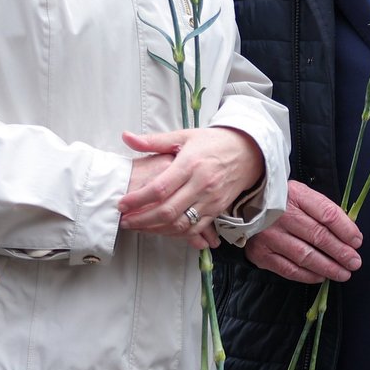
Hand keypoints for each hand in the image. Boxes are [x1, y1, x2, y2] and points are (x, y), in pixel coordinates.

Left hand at [117, 128, 265, 249]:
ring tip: (139, 227)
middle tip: (125, 221)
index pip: (159, 188)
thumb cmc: (212, 143)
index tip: (121, 204)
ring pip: (180, 224)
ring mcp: (211, 200)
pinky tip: (161, 230)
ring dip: (156, 229)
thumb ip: (153, 140)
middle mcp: (201, 184)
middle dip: (142, 220)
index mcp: (190, 164)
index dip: (138, 199)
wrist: (247, 152)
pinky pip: (195, 229)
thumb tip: (126, 137)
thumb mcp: (183, 136)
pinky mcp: (217, 210)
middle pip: (168, 211)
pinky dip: (176, 233)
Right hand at [241, 180, 362, 283]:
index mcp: (295, 195)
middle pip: (318, 236)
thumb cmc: (280, 201)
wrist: (243, 207)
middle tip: (354, 262)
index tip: (357, 241)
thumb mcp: (301, 194)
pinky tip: (321, 276)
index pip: (326, 214)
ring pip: (305, 256)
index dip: (346, 229)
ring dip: (328, 267)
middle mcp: (281, 215)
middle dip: (341, 252)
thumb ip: (323, 210)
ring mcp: (269, 236)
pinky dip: (308, 275)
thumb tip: (349, 233)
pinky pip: (289, 269)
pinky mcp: (261, 254)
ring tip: (344, 273)